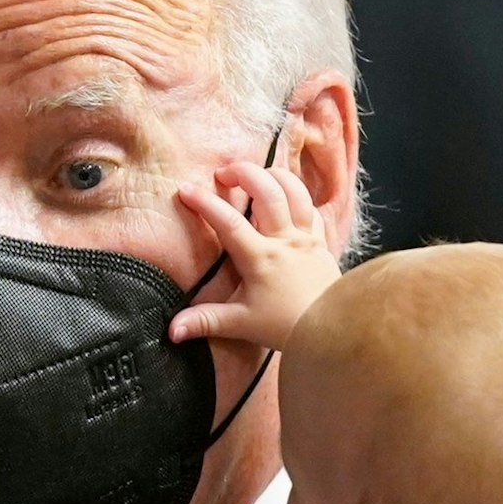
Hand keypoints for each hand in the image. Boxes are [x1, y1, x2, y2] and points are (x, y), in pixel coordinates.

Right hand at [168, 161, 341, 349]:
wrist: (330, 330)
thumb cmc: (284, 327)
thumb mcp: (240, 324)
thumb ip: (205, 321)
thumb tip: (172, 330)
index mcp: (260, 258)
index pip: (228, 222)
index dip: (205, 203)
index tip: (186, 190)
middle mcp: (284, 240)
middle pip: (267, 191)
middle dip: (244, 173)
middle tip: (224, 173)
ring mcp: (305, 237)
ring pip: (294, 191)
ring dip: (273, 175)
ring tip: (255, 175)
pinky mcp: (321, 240)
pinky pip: (311, 207)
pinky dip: (298, 195)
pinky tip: (285, 196)